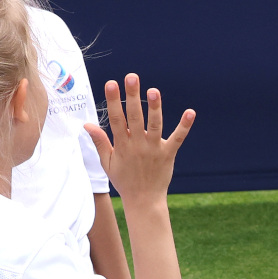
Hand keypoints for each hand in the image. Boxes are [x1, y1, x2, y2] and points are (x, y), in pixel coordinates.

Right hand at [85, 74, 193, 204]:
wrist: (144, 201)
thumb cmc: (124, 181)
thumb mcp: (107, 163)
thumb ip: (100, 142)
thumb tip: (87, 124)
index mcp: (122, 146)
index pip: (116, 119)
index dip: (113, 101)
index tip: (111, 83)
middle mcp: (138, 145)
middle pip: (134, 117)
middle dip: (132, 96)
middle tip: (131, 77)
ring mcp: (154, 149)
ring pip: (154, 125)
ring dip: (154, 108)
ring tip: (153, 91)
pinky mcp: (169, 154)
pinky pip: (178, 138)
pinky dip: (184, 126)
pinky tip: (190, 112)